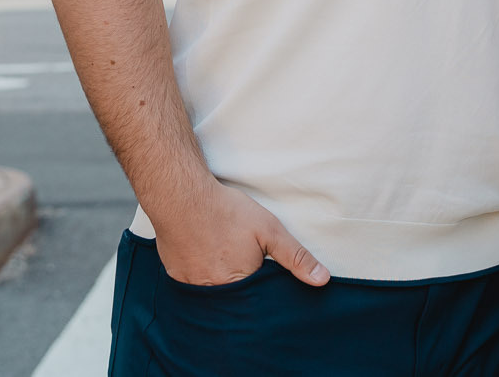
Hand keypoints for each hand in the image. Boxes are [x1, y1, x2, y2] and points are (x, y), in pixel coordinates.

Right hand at [152, 180, 328, 287]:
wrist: (182, 197)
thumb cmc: (227, 212)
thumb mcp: (269, 230)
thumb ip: (295, 257)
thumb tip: (322, 280)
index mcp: (240, 285)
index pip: (258, 303)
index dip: (263, 291)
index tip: (262, 274)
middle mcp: (214, 294)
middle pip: (235, 302)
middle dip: (242, 291)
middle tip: (240, 261)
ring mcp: (192, 288)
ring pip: (213, 297)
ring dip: (221, 284)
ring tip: (224, 260)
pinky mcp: (176, 278)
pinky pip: (194, 287)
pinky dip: (201, 278)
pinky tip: (206, 260)